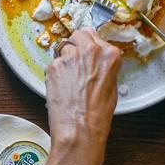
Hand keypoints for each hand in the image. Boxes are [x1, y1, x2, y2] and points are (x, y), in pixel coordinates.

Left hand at [45, 29, 122, 154]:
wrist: (79, 129)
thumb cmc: (97, 115)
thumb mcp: (111, 87)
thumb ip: (105, 67)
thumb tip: (97, 61)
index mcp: (109, 55)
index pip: (96, 36)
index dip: (90, 45)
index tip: (87, 52)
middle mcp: (90, 51)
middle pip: (79, 34)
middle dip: (77, 44)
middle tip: (76, 60)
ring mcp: (70, 56)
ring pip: (64, 48)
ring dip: (65, 59)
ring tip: (68, 79)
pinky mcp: (53, 65)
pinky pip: (53, 63)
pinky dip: (55, 72)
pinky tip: (61, 87)